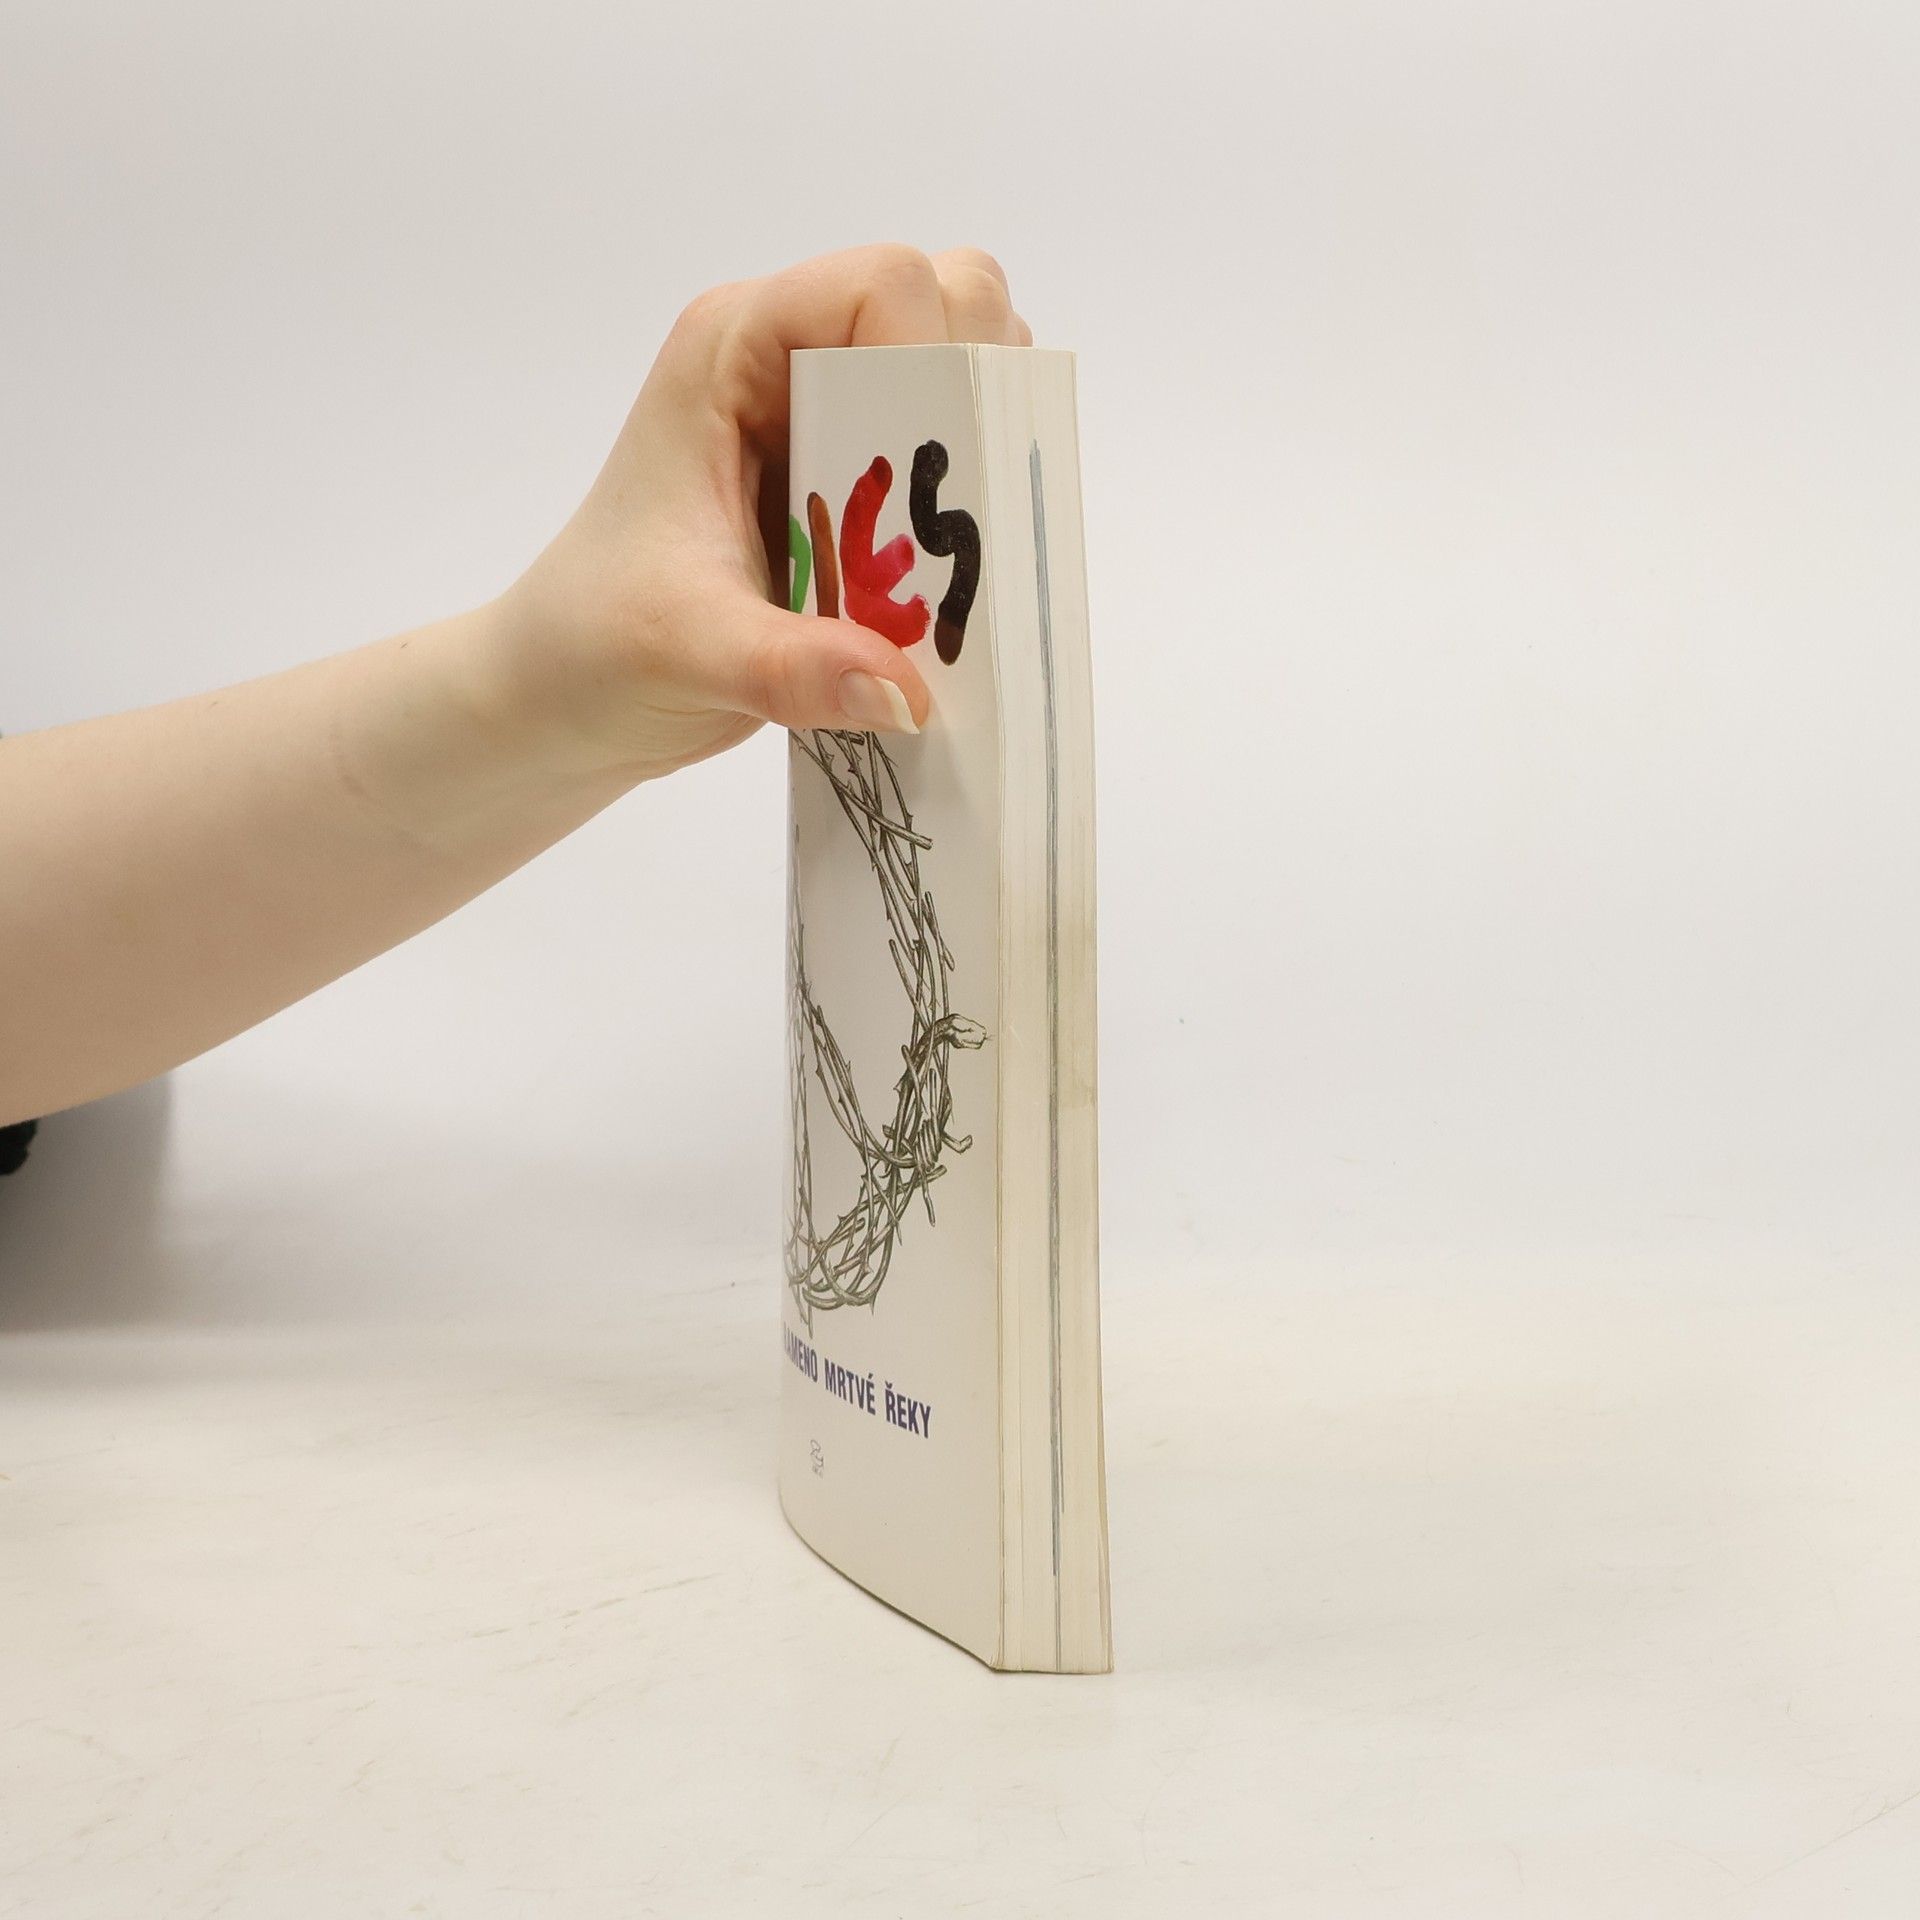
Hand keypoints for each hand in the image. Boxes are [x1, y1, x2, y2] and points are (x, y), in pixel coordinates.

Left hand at [490, 244, 1031, 780]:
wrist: (565, 693)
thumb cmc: (595, 643)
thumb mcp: (689, 654)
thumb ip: (794, 669)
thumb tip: (907, 695)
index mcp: (735, 349)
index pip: (884, 286)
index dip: (934, 359)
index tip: (941, 472)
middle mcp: (790, 363)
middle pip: (950, 305)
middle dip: (974, 409)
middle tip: (959, 519)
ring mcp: (828, 418)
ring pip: (962, 379)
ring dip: (981, 466)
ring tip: (950, 557)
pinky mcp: (853, 483)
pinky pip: (950, 461)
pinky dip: (970, 515)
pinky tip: (945, 589)